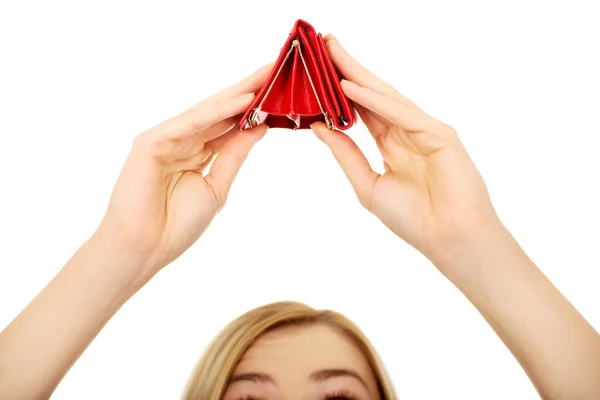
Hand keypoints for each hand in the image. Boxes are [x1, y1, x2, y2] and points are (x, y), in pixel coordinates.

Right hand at [96, 65, 270, 276]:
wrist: (145, 249)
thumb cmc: (177, 225)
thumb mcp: (217, 187)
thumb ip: (234, 155)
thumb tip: (260, 127)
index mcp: (197, 153)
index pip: (230, 124)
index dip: (255, 108)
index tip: (280, 91)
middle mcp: (183, 140)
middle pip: (221, 111)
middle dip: (250, 90)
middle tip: (278, 69)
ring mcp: (166, 139)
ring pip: (208, 112)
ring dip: (239, 94)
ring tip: (267, 76)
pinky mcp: (151, 141)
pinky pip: (190, 123)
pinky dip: (217, 112)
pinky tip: (243, 100)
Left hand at [312, 36, 502, 268]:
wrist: (448, 240)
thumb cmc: (413, 219)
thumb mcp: (367, 184)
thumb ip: (345, 154)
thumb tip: (318, 127)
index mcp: (392, 144)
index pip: (361, 109)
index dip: (339, 89)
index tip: (316, 69)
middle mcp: (406, 131)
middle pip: (372, 94)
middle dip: (347, 69)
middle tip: (323, 43)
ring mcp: (424, 130)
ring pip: (386, 96)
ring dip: (357, 75)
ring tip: (332, 52)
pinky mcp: (439, 133)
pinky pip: (401, 113)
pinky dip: (375, 100)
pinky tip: (350, 87)